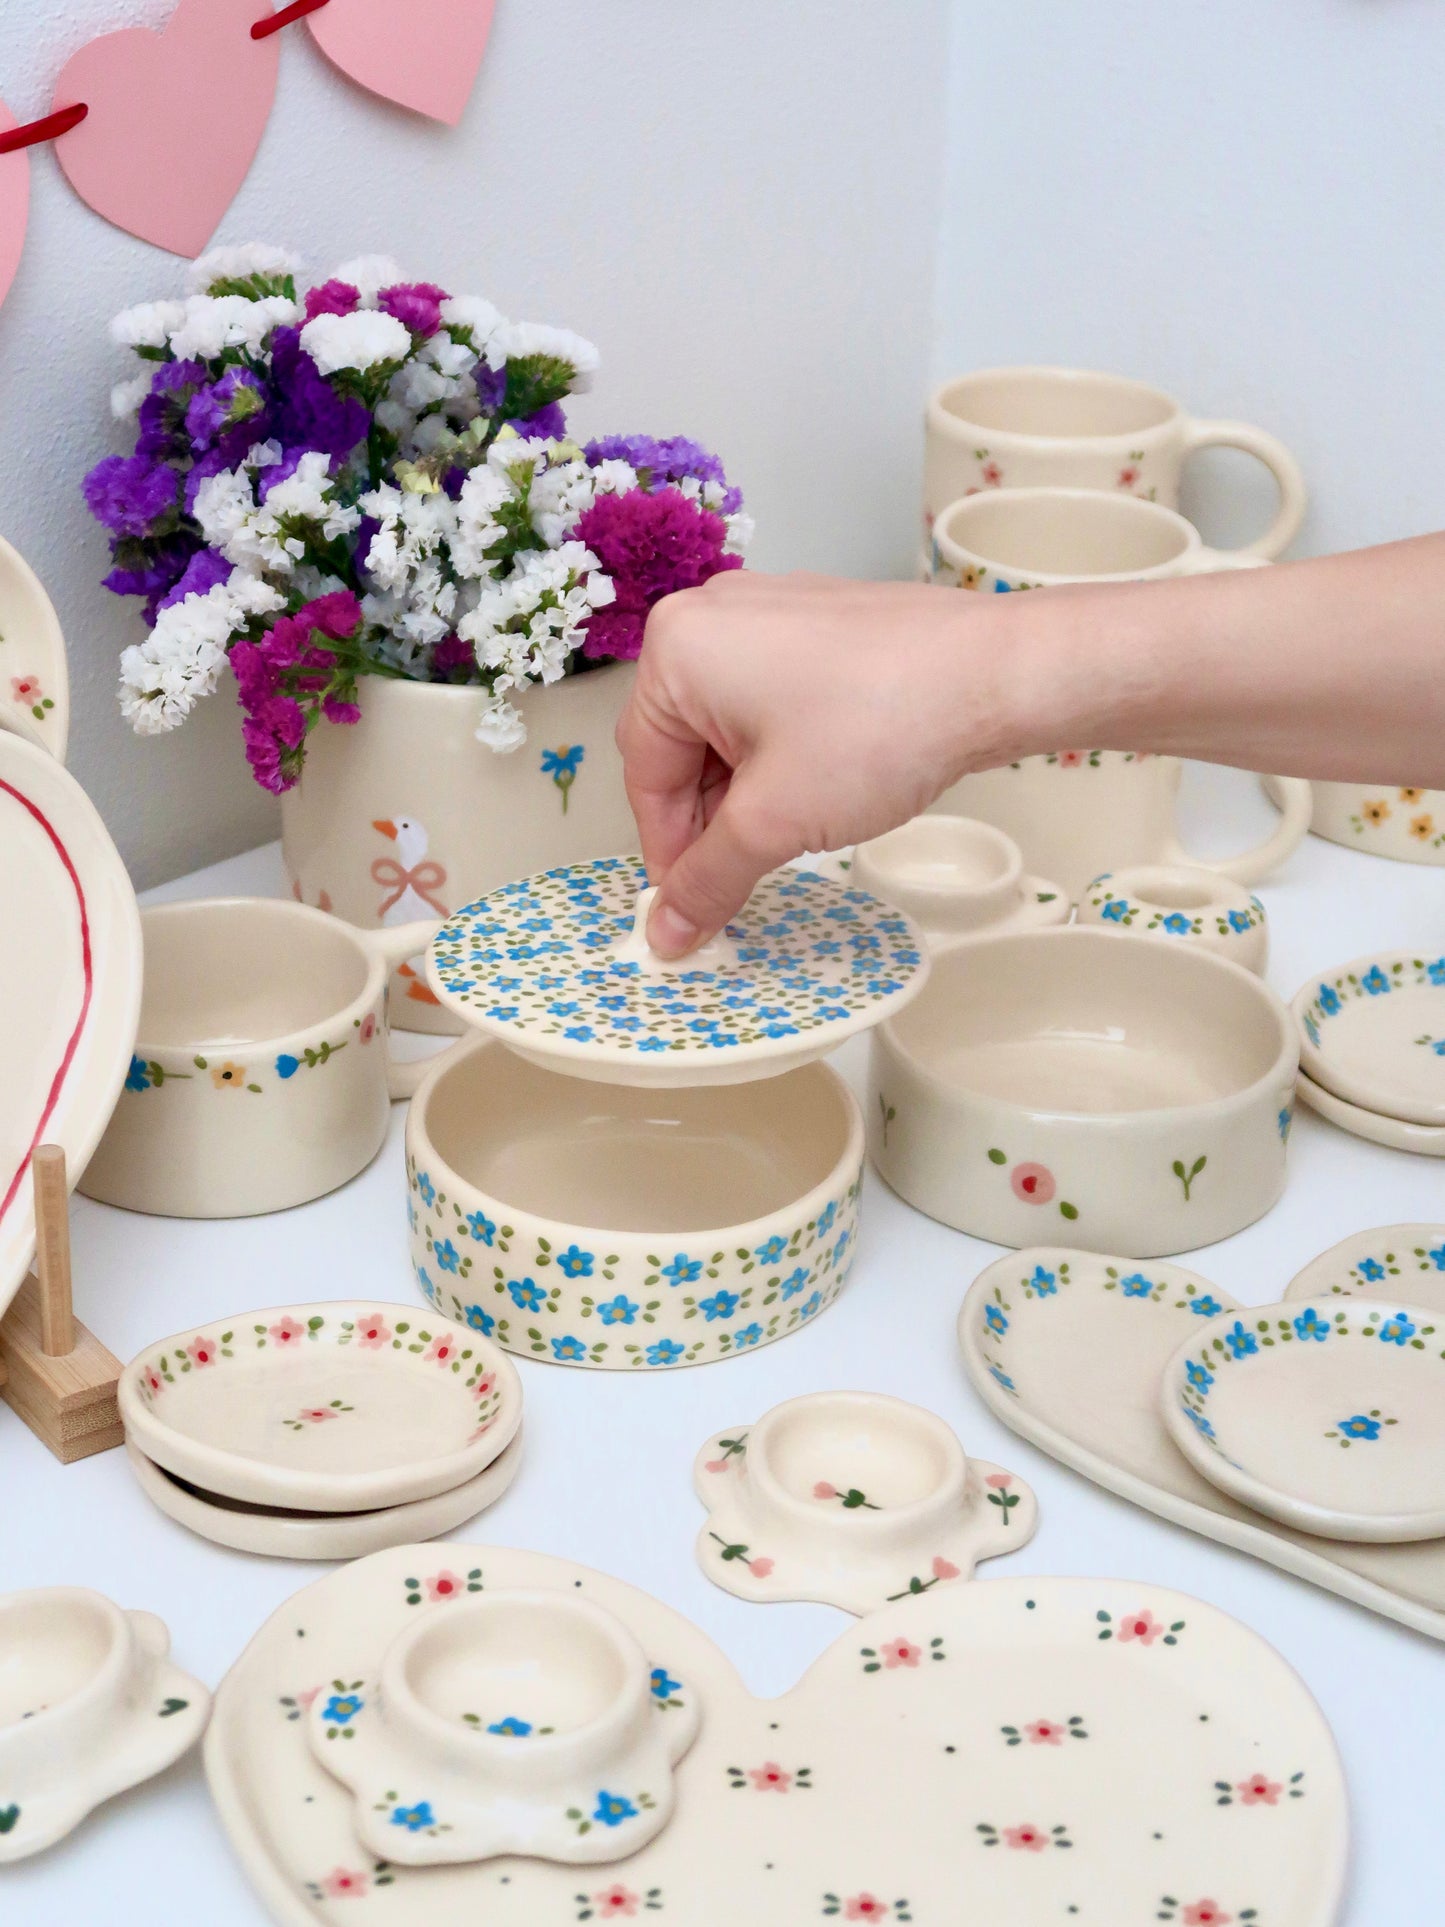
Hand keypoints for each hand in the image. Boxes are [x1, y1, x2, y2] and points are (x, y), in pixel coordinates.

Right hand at [616, 569, 1018, 954]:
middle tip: (740, 883)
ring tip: (795, 835)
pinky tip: (822, 794)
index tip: (686, 908)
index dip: (667, 853)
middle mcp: (713, 616)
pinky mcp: (818, 626)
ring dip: (750, 795)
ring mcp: (770, 615)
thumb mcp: (774, 821)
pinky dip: (783, 759)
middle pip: (683, 749)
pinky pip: (773, 703)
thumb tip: (667, 931)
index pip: (644, 773)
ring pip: (731, 730)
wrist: (995, 675)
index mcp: (678, 648)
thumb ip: (708, 879)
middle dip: (712, 823)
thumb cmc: (880, 726)